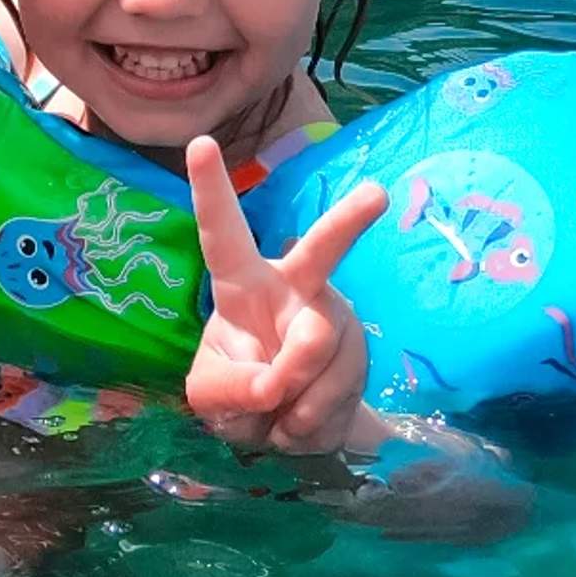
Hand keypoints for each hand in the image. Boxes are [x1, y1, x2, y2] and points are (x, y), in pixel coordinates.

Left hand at [182, 138, 386, 453]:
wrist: (292, 433)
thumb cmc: (240, 394)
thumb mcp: (210, 396)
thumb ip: (229, 389)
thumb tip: (273, 385)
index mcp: (242, 284)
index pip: (223, 234)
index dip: (211, 190)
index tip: (198, 143)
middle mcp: (295, 288)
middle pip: (321, 253)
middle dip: (347, 223)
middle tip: (376, 195)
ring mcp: (333, 319)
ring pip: (317, 347)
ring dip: (292, 397)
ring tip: (277, 416)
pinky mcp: (359, 353)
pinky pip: (334, 389)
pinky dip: (310, 421)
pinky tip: (300, 422)